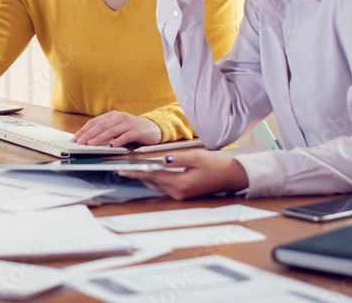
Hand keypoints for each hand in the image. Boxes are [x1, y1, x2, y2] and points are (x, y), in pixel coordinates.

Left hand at [73, 111, 161, 146]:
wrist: (153, 127)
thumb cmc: (132, 129)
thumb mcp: (118, 127)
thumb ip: (106, 130)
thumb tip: (88, 139)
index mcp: (113, 115)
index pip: (95, 122)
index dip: (85, 129)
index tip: (76, 137)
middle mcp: (119, 117)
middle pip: (101, 126)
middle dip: (89, 134)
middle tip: (80, 142)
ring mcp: (128, 123)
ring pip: (111, 131)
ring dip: (99, 138)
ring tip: (91, 144)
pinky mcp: (137, 131)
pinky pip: (125, 136)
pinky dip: (118, 141)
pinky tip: (111, 146)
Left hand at [120, 150, 248, 199]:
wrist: (231, 176)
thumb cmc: (216, 165)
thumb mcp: (197, 157)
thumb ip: (178, 158)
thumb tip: (162, 160)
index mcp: (181, 184)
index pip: (153, 177)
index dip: (136, 172)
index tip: (123, 170)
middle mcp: (178, 193)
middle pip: (152, 183)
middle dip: (137, 176)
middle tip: (121, 169)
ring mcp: (180, 195)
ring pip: (156, 186)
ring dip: (144, 178)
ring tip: (130, 170)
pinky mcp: (182, 194)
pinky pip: (163, 187)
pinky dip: (154, 180)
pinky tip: (148, 173)